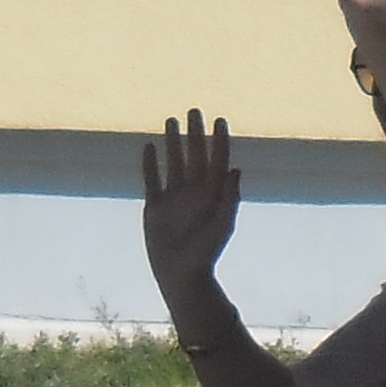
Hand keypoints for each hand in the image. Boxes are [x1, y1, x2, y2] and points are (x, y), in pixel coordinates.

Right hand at [141, 110, 240, 303]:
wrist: (181, 275)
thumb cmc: (206, 253)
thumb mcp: (222, 225)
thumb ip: (229, 197)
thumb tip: (236, 169)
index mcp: (213, 195)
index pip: (218, 161)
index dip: (220, 141)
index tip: (220, 121)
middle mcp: (194, 193)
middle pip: (195, 156)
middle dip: (195, 134)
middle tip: (194, 110)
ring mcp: (174, 199)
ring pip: (173, 162)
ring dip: (172, 142)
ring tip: (171, 120)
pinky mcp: (155, 208)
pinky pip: (152, 180)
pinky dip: (150, 164)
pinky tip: (149, 146)